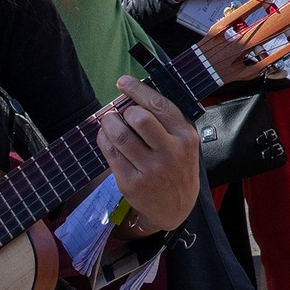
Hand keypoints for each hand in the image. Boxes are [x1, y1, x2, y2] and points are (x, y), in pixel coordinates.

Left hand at [102, 78, 200, 231]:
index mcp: (185, 136)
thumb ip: (166, 121)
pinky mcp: (131, 183)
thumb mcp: (184, 142)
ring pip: (120, 136)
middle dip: (124, 110)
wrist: (177, 207)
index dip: (138, 89)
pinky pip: (110, 153)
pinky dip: (103, 139)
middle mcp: (170, 152)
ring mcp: (150, 169)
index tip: (123, 82)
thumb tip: (134, 95)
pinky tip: (106, 137)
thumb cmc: (178, 166)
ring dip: (109, 123)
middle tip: (122, 113)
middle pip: (139, 118)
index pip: (159, 105)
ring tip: (109, 121)